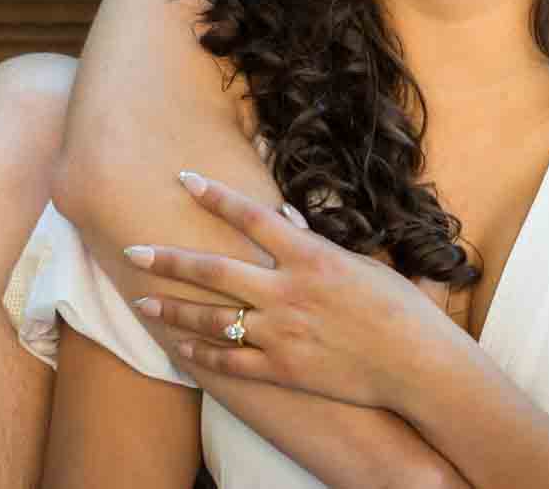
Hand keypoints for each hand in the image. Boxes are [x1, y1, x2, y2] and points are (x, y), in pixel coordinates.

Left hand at [124, 171, 466, 412]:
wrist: (415, 364)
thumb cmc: (400, 309)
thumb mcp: (361, 264)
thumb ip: (316, 244)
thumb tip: (284, 219)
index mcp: (310, 256)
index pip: (251, 216)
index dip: (215, 195)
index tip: (184, 178)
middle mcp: (288, 291)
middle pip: (214, 270)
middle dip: (169, 260)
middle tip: (132, 251)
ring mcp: (281, 333)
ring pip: (212, 320)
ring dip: (173, 310)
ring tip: (143, 303)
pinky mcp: (282, 370)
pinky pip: (231, 362)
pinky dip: (203, 355)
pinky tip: (182, 348)